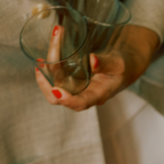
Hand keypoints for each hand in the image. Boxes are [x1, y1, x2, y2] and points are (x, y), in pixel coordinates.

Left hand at [35, 24, 160, 111]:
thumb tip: (92, 60)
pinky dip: (48, 69)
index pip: (80, 103)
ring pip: (55, 87)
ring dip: (45, 75)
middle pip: (60, 98)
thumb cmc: (123, 66)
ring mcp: (75, 88)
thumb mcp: (119, 63)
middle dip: (46, 85)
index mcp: (97, 95)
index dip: (67, 100)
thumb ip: (106, 63)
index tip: (56, 91)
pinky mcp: (71, 80)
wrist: (124, 64)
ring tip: (39, 61)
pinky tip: (43, 60)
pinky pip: (56, 78)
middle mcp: (83, 95)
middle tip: (40, 69)